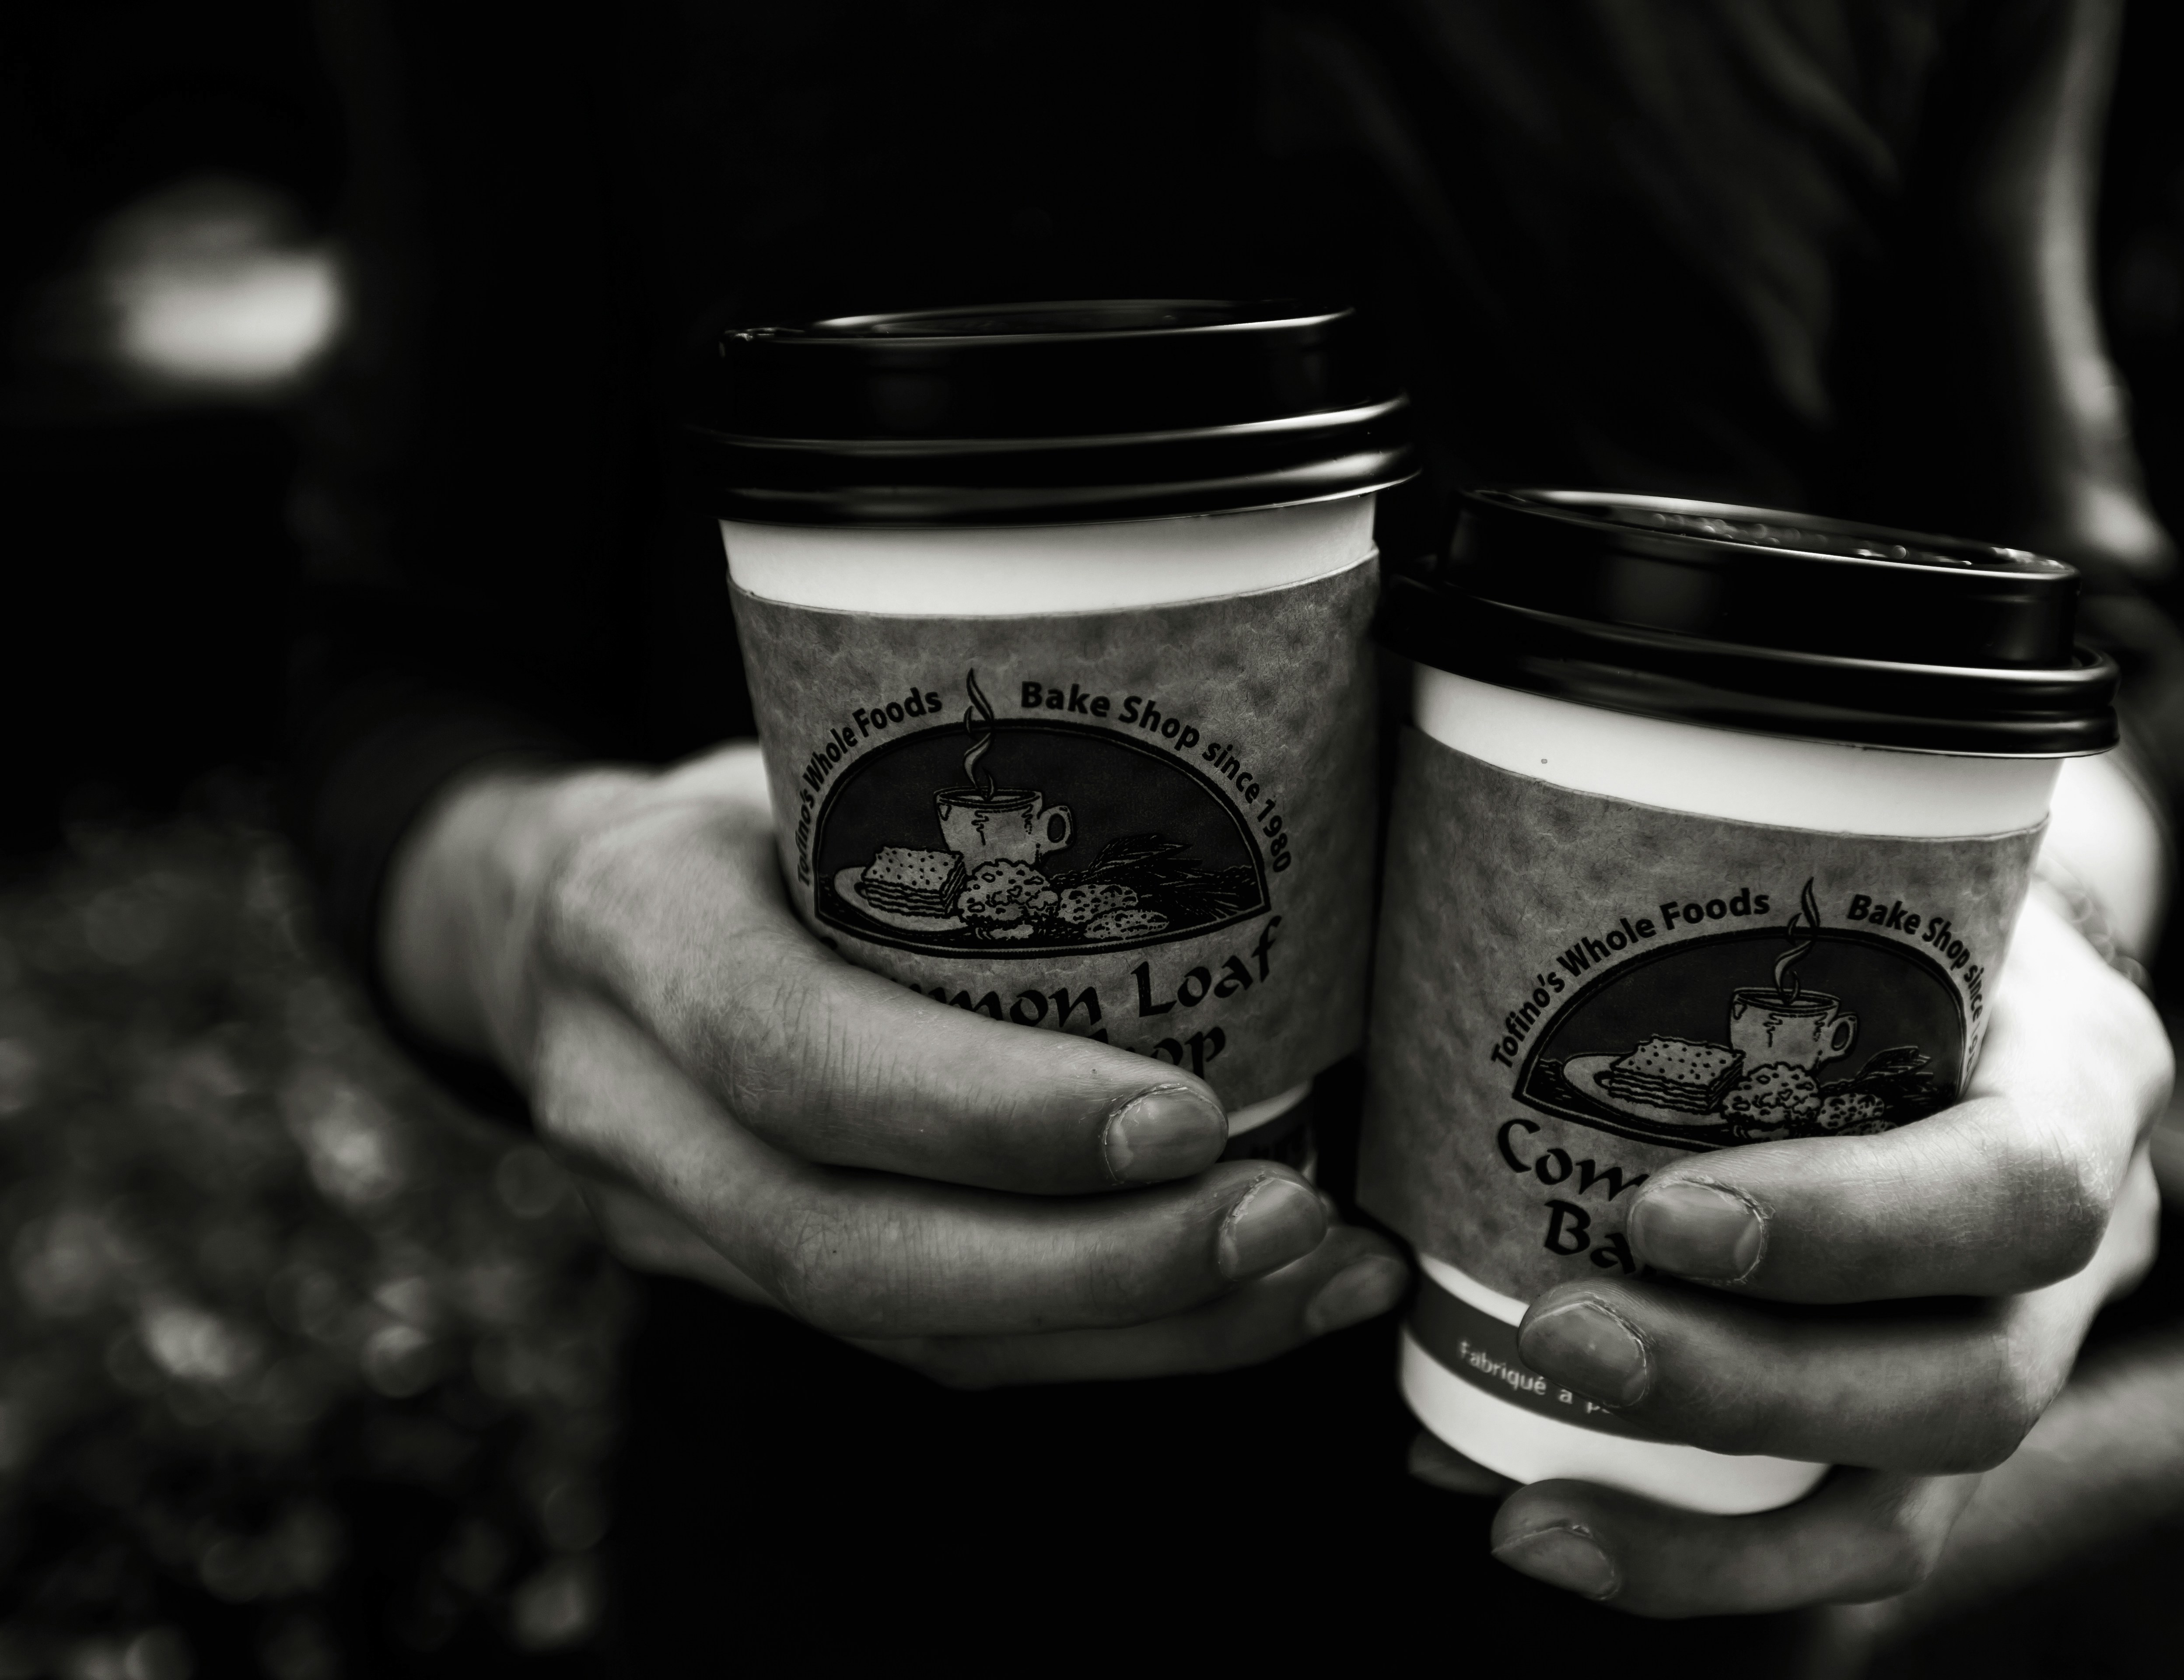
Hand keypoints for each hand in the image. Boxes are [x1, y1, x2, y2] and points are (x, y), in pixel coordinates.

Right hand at [379, 742, 1408, 1384]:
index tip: (1184, 1116)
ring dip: (1136, 1329)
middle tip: (1288, 1222)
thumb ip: (934, 786)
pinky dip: (1106, 1337)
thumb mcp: (789, 748)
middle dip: (1094, 1265)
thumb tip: (1239, 747)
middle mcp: (631, 1105)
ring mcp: (675, 1223)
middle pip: (851, 1250)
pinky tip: (1244, 1306)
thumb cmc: (727, 806)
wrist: (550, 920)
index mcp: (636, 926)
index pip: (796, 1054)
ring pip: (908, 1334)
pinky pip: (933, 1345)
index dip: (987, 1114)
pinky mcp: (753, 1284)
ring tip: (1312, 1279)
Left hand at [1418, 895, 2168, 1614]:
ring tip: (1527, 1514)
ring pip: (1910, 1499)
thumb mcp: (1862, 856)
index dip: (1850, 1228)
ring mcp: (2025, 1353)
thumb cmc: (1882, 888)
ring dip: (1709, 1529)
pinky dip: (1698, 1555)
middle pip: (1971, 1382)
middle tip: (1557, 1332)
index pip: (2017, 1188)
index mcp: (2083, 1076)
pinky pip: (1849, 1534)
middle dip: (1749, 1387)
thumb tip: (1464, 868)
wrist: (1985, 950)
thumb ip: (1722, 870)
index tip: (1657, 1215)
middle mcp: (2089, 1241)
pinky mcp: (1942, 1428)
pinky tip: (1544, 1525)